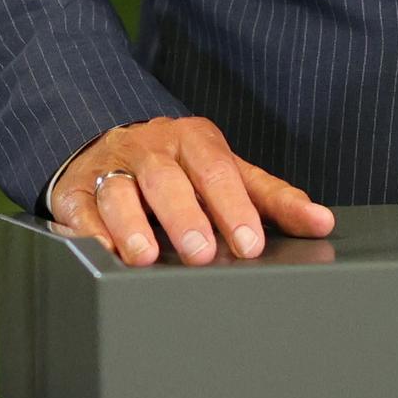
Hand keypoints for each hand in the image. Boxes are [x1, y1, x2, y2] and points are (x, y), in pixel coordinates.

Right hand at [49, 116, 335, 266]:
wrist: (106, 142)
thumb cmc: (180, 167)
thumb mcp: (227, 172)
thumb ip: (273, 198)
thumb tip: (323, 223)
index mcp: (193, 140)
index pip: (218, 171)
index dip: (234, 207)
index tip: (249, 244)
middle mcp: (151, 149)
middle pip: (167, 179)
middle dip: (184, 215)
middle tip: (201, 253)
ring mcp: (110, 168)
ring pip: (118, 190)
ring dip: (132, 224)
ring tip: (146, 257)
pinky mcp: (75, 190)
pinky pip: (80, 208)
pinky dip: (89, 230)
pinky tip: (102, 251)